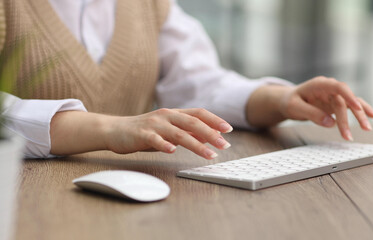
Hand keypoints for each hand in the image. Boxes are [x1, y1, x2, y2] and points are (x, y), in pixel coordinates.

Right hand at [50, 108, 232, 158]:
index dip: (214, 120)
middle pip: (192, 122)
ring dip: (196, 144)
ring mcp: (154, 124)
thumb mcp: (169, 131)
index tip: (228, 130)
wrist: (115, 130)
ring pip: (178, 133)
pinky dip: (164, 145)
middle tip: (224, 145)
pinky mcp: (141, 134)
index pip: (198, 113)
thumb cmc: (145, 132)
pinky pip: (154, 139)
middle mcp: (166, 116)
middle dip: (211, 133)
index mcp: (174, 113)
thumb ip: (187, 133)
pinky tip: (172, 151)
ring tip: (209, 154)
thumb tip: (209, 138)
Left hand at [246, 76, 372, 140]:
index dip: (348, 96)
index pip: (338, 87)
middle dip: (348, 118)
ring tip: (367, 129)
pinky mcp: (337, 103)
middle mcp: (330, 88)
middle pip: (344, 102)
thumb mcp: (295, 107)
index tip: (356, 107)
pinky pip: (351, 107)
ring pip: (351, 104)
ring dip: (360, 116)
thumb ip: (312, 114)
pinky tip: (372, 117)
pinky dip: (361, 112)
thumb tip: (330, 123)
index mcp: (320, 84)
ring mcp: (335, 96)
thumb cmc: (290, 101)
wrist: (289, 100)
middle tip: (348, 135)